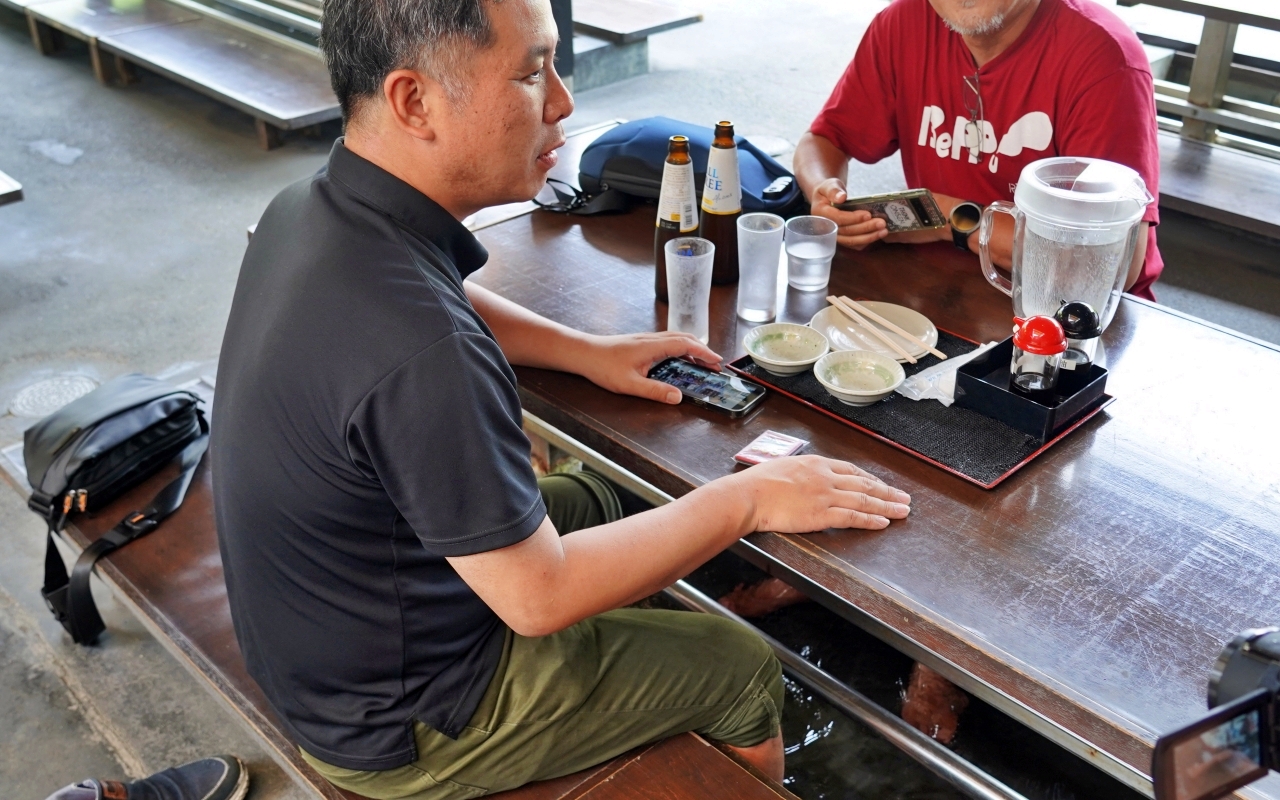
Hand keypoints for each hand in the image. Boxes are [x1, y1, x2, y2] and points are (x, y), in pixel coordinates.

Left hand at [578, 332, 721, 403]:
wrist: (583, 353)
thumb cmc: (603, 367)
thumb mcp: (630, 384)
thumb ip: (655, 391)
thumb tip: (678, 397)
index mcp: (653, 346)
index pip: (685, 345)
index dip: (703, 353)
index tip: (717, 361)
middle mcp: (652, 339)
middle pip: (684, 338)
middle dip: (702, 350)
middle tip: (714, 365)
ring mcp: (646, 339)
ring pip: (675, 338)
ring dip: (691, 348)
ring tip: (701, 363)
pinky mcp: (640, 342)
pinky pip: (667, 341)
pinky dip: (680, 348)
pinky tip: (677, 360)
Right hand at [731, 454, 910, 531]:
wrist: (749, 495)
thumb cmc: (756, 483)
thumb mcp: (780, 467)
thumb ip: (796, 472)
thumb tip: (798, 477)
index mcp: (815, 464)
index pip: (850, 470)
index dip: (868, 479)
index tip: (880, 484)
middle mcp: (825, 477)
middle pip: (864, 484)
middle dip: (886, 491)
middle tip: (904, 497)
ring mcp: (826, 495)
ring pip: (864, 500)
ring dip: (887, 506)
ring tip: (903, 510)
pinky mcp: (822, 515)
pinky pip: (853, 517)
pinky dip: (871, 520)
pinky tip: (883, 522)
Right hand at [811, 178, 887, 250]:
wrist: (825, 200)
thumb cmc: (827, 191)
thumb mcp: (828, 185)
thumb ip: (833, 190)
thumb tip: (841, 197)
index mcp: (821, 215)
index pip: (838, 219)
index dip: (853, 218)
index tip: (868, 215)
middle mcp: (826, 229)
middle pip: (847, 232)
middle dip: (865, 228)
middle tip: (882, 223)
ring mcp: (834, 236)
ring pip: (851, 241)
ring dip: (869, 237)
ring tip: (884, 231)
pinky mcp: (842, 239)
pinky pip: (854, 244)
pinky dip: (866, 241)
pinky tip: (877, 235)